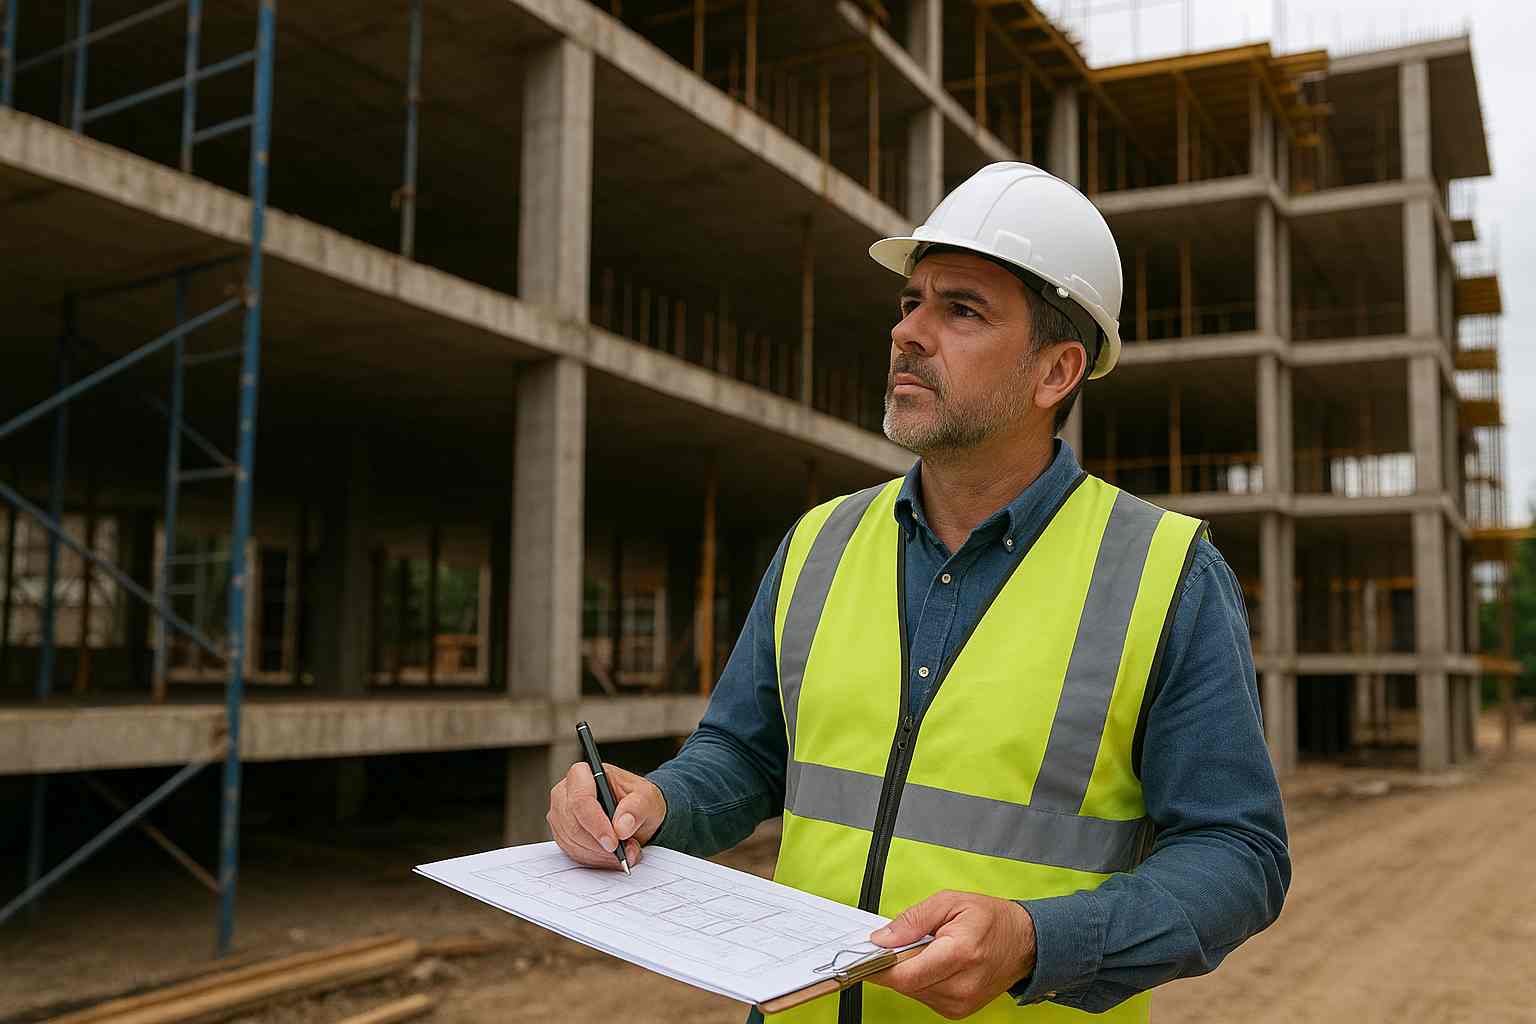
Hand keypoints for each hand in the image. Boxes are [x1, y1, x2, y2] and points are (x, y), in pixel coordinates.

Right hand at [546, 761, 666, 868]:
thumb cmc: (637, 800)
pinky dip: (593, 859)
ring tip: (623, 853)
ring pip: (572, 841)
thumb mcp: (647, 798)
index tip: (614, 842)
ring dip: (599, 854)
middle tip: (625, 851)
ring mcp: (560, 814)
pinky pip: (571, 852)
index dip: (596, 824)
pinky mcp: (561, 833)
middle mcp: (565, 792)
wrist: (634, 814)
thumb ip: (637, 808)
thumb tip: (622, 826)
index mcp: (583, 774)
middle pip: (573, 824)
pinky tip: (610, 856)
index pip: (581, 799)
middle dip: (600, 844)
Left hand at [867, 890, 1037, 1019]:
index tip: (866, 955)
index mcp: (960, 954)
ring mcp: (960, 1003)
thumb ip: (912, 919)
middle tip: (902, 941)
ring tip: (929, 950)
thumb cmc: (991, 920)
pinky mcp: (957, 1011)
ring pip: (911, 991)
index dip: (879, 966)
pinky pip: (923, 996)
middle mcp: (961, 985)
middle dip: (896, 962)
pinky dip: (921, 980)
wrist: (1024, 944)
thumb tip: (882, 938)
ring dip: (910, 971)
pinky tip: (935, 964)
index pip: (904, 974)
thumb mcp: (950, 901)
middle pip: (905, 983)